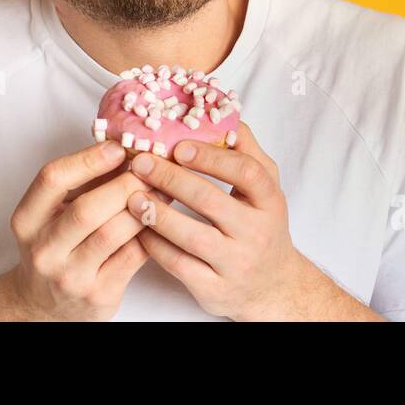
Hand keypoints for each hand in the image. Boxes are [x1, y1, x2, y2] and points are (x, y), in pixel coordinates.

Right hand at [6, 140, 170, 319]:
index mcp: (27, 220)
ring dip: (143, 206)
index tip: (117, 148)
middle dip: (125, 184)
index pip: (53, 179)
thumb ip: (84, 183)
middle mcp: (44, 250)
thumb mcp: (54, 214)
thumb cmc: (55, 248)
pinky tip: (160, 219)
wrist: (45, 304)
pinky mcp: (99, 295)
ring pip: (113, 232)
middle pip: (87, 208)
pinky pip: (132, 255)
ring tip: (161, 191)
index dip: (88, 159)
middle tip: (150, 170)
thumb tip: (126, 150)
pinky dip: (150, 232)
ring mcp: (70, 276)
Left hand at [125, 121, 314, 320]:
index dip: (211, 157)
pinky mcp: (214, 289)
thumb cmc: (262, 226)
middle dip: (169, 178)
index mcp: (269, 201)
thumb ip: (248, 152)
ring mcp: (235, 263)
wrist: (272, 286)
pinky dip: (153, 244)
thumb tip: (225, 115)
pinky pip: (177, 264)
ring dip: (155, 212)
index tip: (179, 146)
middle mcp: (256, 232)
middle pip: (209, 201)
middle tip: (140, 163)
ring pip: (189, 236)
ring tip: (132, 195)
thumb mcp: (265, 189)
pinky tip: (137, 227)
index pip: (245, 172)